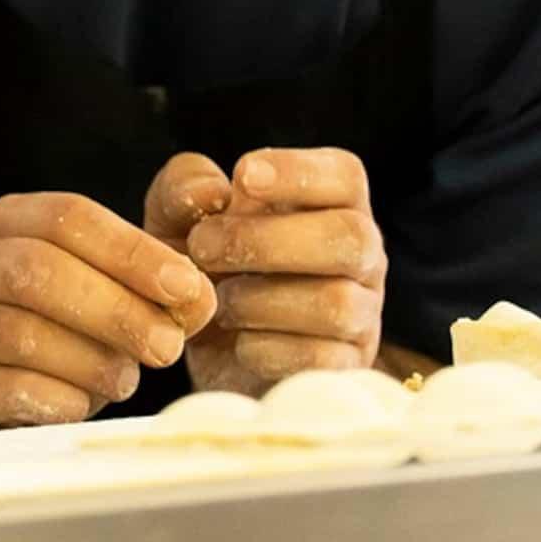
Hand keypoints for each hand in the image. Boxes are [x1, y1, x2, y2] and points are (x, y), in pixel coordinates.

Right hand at [0, 193, 218, 434]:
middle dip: (114, 308)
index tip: (187, 288)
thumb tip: (197, 298)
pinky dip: (52, 397)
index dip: (132, 250)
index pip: (67, 217)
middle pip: (38, 270)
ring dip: (87, 359)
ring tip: (124, 379)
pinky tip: (79, 405)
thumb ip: (140, 286)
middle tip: (166, 346)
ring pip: (17, 331)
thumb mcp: (86, 296)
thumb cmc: (38, 340)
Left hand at [146, 148, 384, 396]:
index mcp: (332, 205)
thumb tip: (213, 192)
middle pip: (352, 236)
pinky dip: (267, 349)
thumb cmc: (203, 263)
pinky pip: (320, 359)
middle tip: (203, 246)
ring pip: (337, 303)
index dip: (300, 173)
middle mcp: (360, 257)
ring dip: (260, 300)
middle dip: (269, 240)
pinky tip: (238, 340)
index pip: (345, 176)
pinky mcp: (346, 368)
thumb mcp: (178, 216)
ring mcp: (362, 316)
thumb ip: (185, 186)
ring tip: (218, 300)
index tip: (243, 176)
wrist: (202, 346)